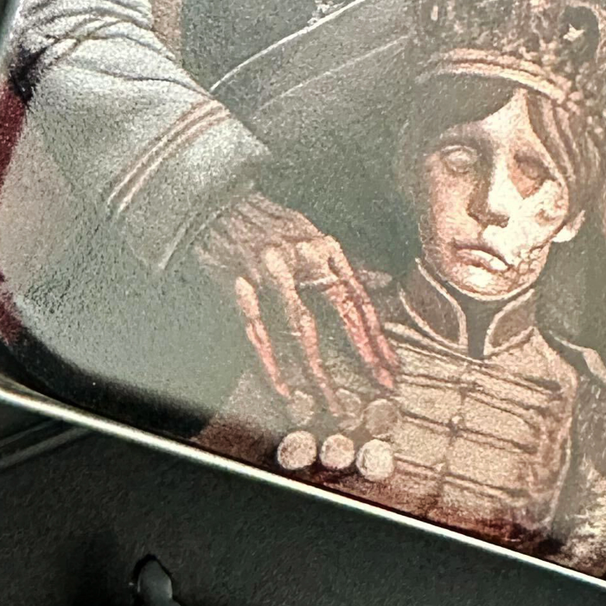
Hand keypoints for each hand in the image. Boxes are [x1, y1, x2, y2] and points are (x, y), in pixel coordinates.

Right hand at [194, 190, 395, 411]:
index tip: (391, 366)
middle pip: (338, 313)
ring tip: (331, 403)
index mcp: (324, 246)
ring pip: (298, 329)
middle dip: (363, 354)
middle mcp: (302, 257)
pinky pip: (257, 331)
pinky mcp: (237, 283)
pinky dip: (270, 364)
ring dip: (318, 371)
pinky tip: (283, 389)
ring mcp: (269, 271)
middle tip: (380, 386)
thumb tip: (384, 282)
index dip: (377, 335)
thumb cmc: (266, 222)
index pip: (359, 297)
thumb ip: (342, 264)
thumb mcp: (311, 233)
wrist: (214, 203)